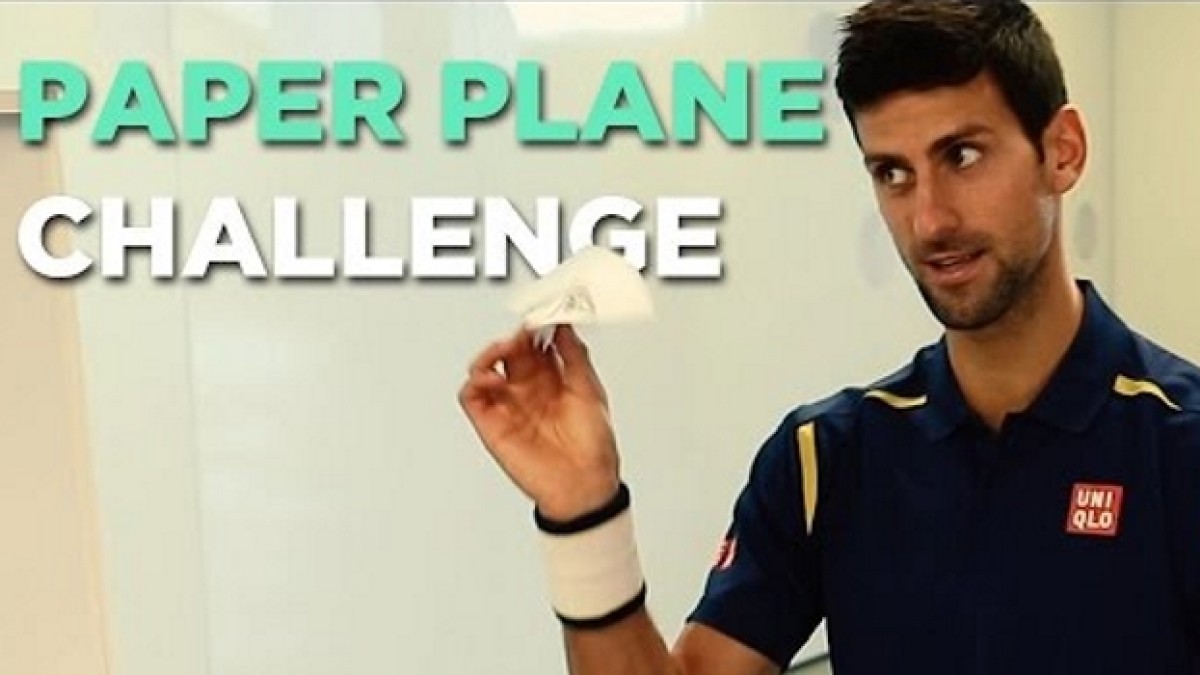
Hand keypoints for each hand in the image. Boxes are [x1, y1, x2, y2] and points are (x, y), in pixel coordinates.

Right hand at [458, 324, 620, 520]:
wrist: (584, 485)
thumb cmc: (593, 446)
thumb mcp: (590, 391)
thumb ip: (574, 356)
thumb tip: (564, 325)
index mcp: (553, 380)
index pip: (535, 344)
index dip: (535, 328)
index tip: (542, 316)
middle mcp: (528, 390)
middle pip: (511, 351)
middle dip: (515, 337)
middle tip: (524, 332)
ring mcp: (509, 405)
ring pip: (486, 368)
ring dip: (490, 353)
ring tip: (505, 350)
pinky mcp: (491, 424)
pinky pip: (471, 396)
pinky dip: (475, 381)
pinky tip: (492, 378)